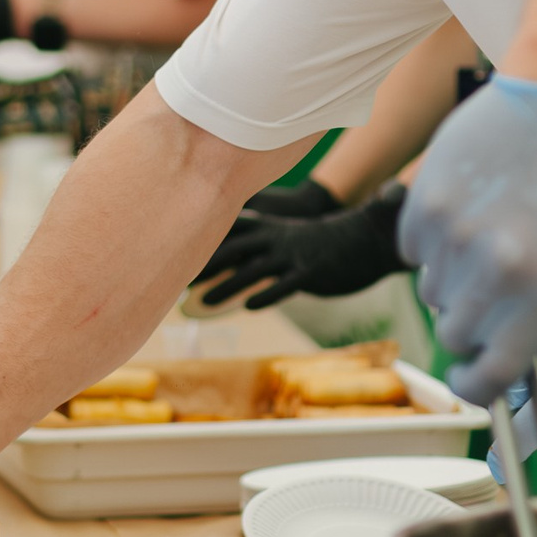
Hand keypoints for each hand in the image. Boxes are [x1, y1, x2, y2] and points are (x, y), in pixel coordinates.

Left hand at [196, 186, 407, 309]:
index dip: (201, 244)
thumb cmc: (318, 243)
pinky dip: (267, 295)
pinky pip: (285, 285)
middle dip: (205, 266)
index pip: (227, 233)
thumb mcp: (285, 237)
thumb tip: (225, 256)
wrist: (362, 240)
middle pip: (232, 250)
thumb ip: (257, 244)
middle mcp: (276, 240)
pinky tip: (250, 306)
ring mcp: (293, 256)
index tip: (173, 256)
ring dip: (227, 287)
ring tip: (204, 303)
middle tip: (178, 283)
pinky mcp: (310, 273)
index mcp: (268, 230)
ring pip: (253, 270)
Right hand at [400, 75, 536, 405]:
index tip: (470, 380)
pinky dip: (431, 242)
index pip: (495, 374)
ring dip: (451, 281)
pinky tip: (465, 210)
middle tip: (486, 292)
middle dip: (467, 324)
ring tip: (482, 237)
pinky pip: (413, 251)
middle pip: (454, 335)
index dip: (477, 387)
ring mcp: (458, 236)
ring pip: (430, 294)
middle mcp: (499, 269)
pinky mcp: (427, 204)